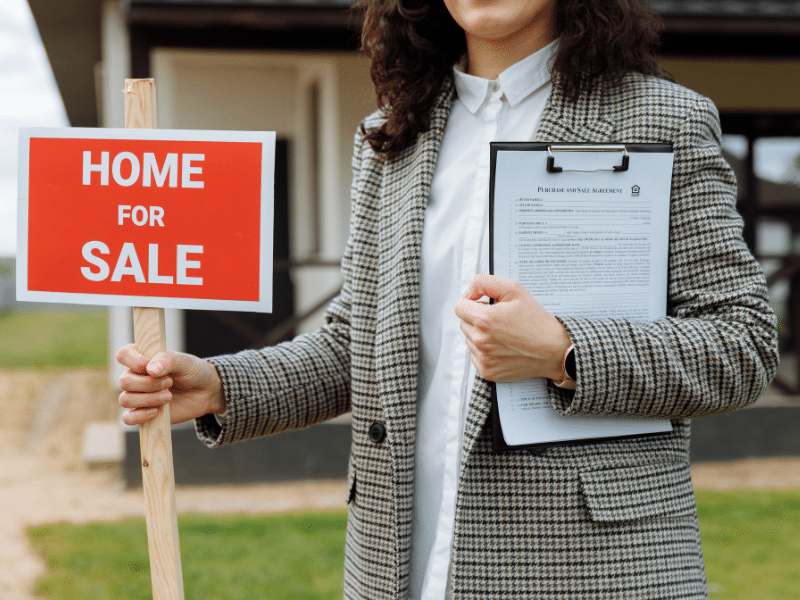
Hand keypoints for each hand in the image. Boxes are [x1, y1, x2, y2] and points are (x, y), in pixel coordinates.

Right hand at [116, 344, 225, 425]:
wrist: (206, 392)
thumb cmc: (193, 372)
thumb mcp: (184, 361)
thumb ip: (167, 360)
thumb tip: (150, 370)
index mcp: (143, 358)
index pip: (123, 355)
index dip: (134, 361)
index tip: (150, 365)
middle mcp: (136, 377)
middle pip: (124, 381)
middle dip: (148, 384)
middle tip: (170, 382)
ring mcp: (138, 395)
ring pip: (125, 400)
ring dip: (148, 399)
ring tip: (169, 396)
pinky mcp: (143, 413)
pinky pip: (127, 419)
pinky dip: (140, 416)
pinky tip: (156, 412)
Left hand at [455, 274, 570, 382]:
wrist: (554, 350)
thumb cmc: (536, 320)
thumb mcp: (514, 290)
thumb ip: (484, 283)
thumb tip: (467, 293)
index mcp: (484, 319)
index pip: (460, 307)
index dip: (474, 303)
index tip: (487, 306)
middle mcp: (481, 341)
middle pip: (463, 323)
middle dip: (477, 319)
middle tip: (500, 320)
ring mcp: (483, 358)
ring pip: (469, 340)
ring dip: (480, 335)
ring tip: (504, 334)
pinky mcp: (487, 371)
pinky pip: (475, 356)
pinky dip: (485, 352)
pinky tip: (503, 348)